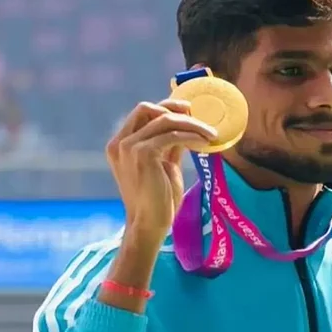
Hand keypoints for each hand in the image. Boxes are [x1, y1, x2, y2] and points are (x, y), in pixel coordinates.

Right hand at [106, 99, 217, 244]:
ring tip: (211, 133)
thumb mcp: (163, 165)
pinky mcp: (143, 153)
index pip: (141, 112)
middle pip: (147, 108)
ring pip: (165, 120)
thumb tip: (186, 128)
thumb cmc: (157, 199)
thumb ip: (169, 145)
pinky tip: (205, 142)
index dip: (166, 107)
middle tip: (198, 114)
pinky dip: (192, 135)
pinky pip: (173, 135)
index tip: (189, 111)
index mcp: (120, 143)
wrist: (149, 224)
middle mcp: (120, 142)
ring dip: (192, 123)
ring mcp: (129, 146)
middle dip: (174, 107)